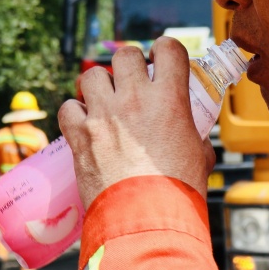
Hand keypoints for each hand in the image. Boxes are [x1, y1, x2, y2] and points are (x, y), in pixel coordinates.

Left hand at [59, 37, 213, 205]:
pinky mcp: (80, 135)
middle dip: (129, 64)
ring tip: (106, 101)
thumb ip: (195, 138)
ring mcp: (104, 116)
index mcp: (170, 99)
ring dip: (99, 85)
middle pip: (125, 55)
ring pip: (91, 75)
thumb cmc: (177, 193)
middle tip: (132, 82)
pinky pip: (68, 107)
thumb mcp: (200, 158)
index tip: (163, 59)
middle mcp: (134, 99)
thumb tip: (194, 138)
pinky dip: (75, 113)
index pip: (169, 48)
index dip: (166, 49)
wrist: (145, 220)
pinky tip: (85, 124)